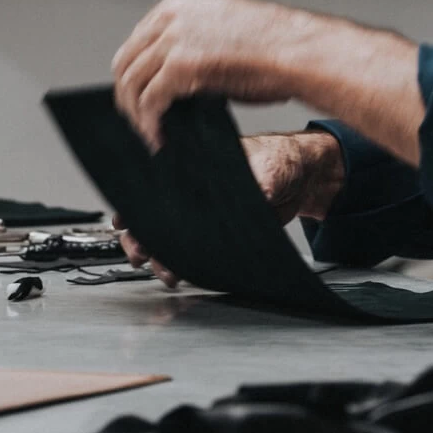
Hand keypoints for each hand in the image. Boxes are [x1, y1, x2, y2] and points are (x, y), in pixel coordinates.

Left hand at [112, 0, 312, 150]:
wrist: (299, 51)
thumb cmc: (279, 44)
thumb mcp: (227, 28)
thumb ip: (195, 41)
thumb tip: (175, 76)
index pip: (140, 35)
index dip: (138, 68)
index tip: (143, 91)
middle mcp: (174, 13)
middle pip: (128, 58)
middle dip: (130, 93)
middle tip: (140, 118)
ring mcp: (174, 38)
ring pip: (133, 82)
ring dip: (137, 113)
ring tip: (150, 132)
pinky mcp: (179, 66)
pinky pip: (149, 101)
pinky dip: (150, 123)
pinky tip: (160, 137)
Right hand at [113, 130, 344, 288]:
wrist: (303, 177)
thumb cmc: (281, 159)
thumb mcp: (269, 167)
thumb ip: (257, 185)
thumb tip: (253, 199)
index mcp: (197, 167)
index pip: (156, 186)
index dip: (138, 206)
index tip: (128, 223)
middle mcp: (195, 190)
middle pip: (157, 215)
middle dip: (143, 237)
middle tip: (143, 254)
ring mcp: (205, 213)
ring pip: (172, 236)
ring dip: (162, 256)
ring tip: (167, 272)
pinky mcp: (219, 232)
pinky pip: (195, 249)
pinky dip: (184, 262)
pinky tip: (181, 273)